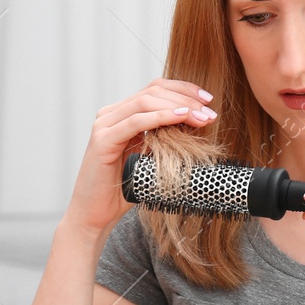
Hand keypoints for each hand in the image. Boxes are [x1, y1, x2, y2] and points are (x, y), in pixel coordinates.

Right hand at [66, 77, 218, 234]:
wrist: (95, 215)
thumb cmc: (125, 190)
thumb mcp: (150, 158)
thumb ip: (164, 138)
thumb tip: (197, 124)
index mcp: (121, 114)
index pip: (155, 89)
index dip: (183, 90)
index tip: (207, 100)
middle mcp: (110, 115)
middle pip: (153, 90)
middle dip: (186, 98)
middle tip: (209, 111)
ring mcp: (104, 125)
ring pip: (146, 101)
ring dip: (178, 107)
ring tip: (201, 117)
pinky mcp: (102, 140)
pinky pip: (136, 121)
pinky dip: (161, 117)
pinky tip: (180, 118)